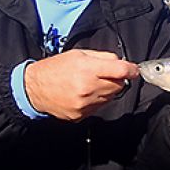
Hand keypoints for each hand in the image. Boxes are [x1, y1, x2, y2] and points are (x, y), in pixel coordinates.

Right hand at [24, 49, 138, 120]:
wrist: (34, 88)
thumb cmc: (55, 68)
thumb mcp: (78, 54)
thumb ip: (102, 57)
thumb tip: (120, 63)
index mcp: (87, 69)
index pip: (120, 71)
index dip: (131, 70)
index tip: (134, 70)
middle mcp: (87, 88)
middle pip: (118, 86)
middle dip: (117, 79)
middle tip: (106, 74)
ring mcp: (84, 104)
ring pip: (110, 98)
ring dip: (107, 90)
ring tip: (91, 83)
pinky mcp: (80, 115)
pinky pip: (98, 107)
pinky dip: (96, 100)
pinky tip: (84, 94)